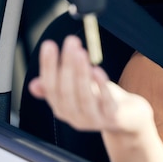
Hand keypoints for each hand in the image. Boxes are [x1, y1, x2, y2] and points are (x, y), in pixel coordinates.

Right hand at [28, 36, 151, 133]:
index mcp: (62, 108)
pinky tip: (98, 70)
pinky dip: (101, 86)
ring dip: (81, 73)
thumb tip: (33, 85)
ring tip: (81, 52)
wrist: (129, 119)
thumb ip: (58, 88)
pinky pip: (105, 102)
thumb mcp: (78, 92)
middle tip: (71, 42)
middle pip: (66, 91)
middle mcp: (74, 117)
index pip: (50, 87)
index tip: (50, 44)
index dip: (48, 66)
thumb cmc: (101, 100)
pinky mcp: (112, 118)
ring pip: (84, 97)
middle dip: (66, 65)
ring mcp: (93, 120)